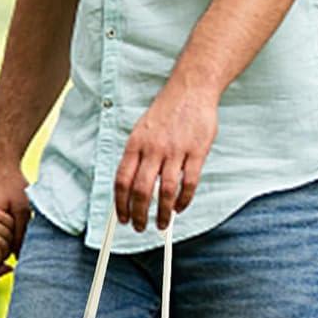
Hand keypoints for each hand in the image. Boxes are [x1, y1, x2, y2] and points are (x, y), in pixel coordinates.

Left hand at [113, 82, 217, 230]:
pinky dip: (183, 199)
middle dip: (138, 214)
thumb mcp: (141, 131)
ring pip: (165, 191)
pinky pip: (189, 183)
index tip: (122, 217)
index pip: (122, 181)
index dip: (120, 203)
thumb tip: (128, 187)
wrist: (191, 90)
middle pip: (141, 190)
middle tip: (139, 227)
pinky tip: (179, 207)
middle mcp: (153, 149)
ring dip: (162, 213)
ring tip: (162, 224)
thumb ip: (135, 157)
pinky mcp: (197, 152)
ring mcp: (176, 151)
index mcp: (135, 145)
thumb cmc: (165, 113)